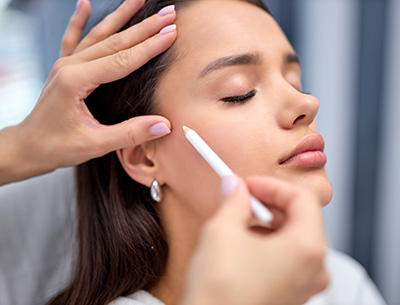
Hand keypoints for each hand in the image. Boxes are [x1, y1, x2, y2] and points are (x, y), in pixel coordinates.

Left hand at [0, 0, 176, 184]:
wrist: (28, 147)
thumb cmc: (56, 147)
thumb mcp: (94, 144)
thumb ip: (130, 133)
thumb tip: (163, 125)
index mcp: (76, 81)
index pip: (122, 60)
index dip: (149, 46)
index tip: (171, 32)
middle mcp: (70, 67)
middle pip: (114, 42)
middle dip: (144, 27)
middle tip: (168, 14)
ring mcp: (65, 65)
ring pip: (98, 35)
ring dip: (121, 17)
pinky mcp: (63, 69)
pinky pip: (73, 39)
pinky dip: (79, 21)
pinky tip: (84, 4)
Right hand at [180, 175, 328, 304]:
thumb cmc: (220, 292)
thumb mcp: (223, 231)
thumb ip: (234, 200)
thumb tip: (234, 185)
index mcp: (308, 249)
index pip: (301, 199)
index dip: (272, 185)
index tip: (249, 184)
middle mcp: (314, 268)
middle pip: (301, 217)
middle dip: (269, 203)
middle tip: (242, 197)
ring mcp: (304, 284)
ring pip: (293, 237)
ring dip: (267, 222)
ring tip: (239, 220)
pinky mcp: (290, 294)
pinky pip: (287, 257)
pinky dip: (268, 242)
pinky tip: (244, 242)